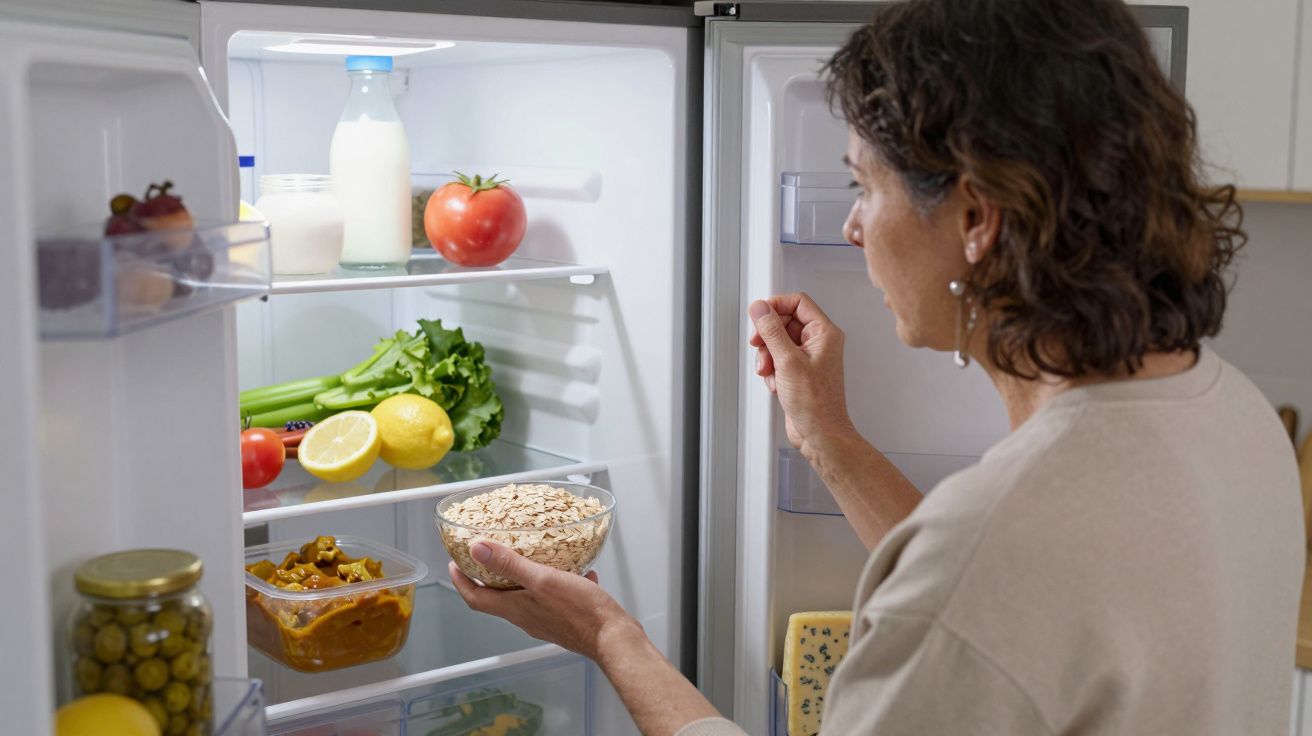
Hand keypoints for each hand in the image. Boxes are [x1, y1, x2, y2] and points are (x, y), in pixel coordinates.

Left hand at [448, 540, 640, 661]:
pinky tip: (574, 570)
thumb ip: (510, 564)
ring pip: (525, 597)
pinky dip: (556, 582)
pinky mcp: (565, 620)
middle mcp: (526, 617)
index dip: (461, 582)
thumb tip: (477, 549)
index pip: (476, 598)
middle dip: (489, 577)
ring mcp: (546, 620)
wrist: (613, 638)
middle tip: (487, 556)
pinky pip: (553, 598)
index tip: (454, 564)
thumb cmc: (580, 612)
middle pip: (498, 599)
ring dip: (521, 578)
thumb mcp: (542, 579)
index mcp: (515, 608)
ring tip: (527, 557)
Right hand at [748, 292, 855, 451]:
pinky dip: (772, 370)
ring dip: (768, 356)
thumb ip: (772, 331)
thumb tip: (760, 308)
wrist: (819, 433)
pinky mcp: (800, 372)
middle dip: (768, 337)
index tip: (759, 317)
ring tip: (769, 372)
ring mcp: (809, 357)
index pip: (798, 302)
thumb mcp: (787, 361)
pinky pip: (778, 360)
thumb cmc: (815, 403)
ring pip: (778, 343)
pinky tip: (776, 384)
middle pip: (784, 322)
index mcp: (824, 333)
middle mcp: (818, 342)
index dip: (776, 306)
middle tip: (759, 346)